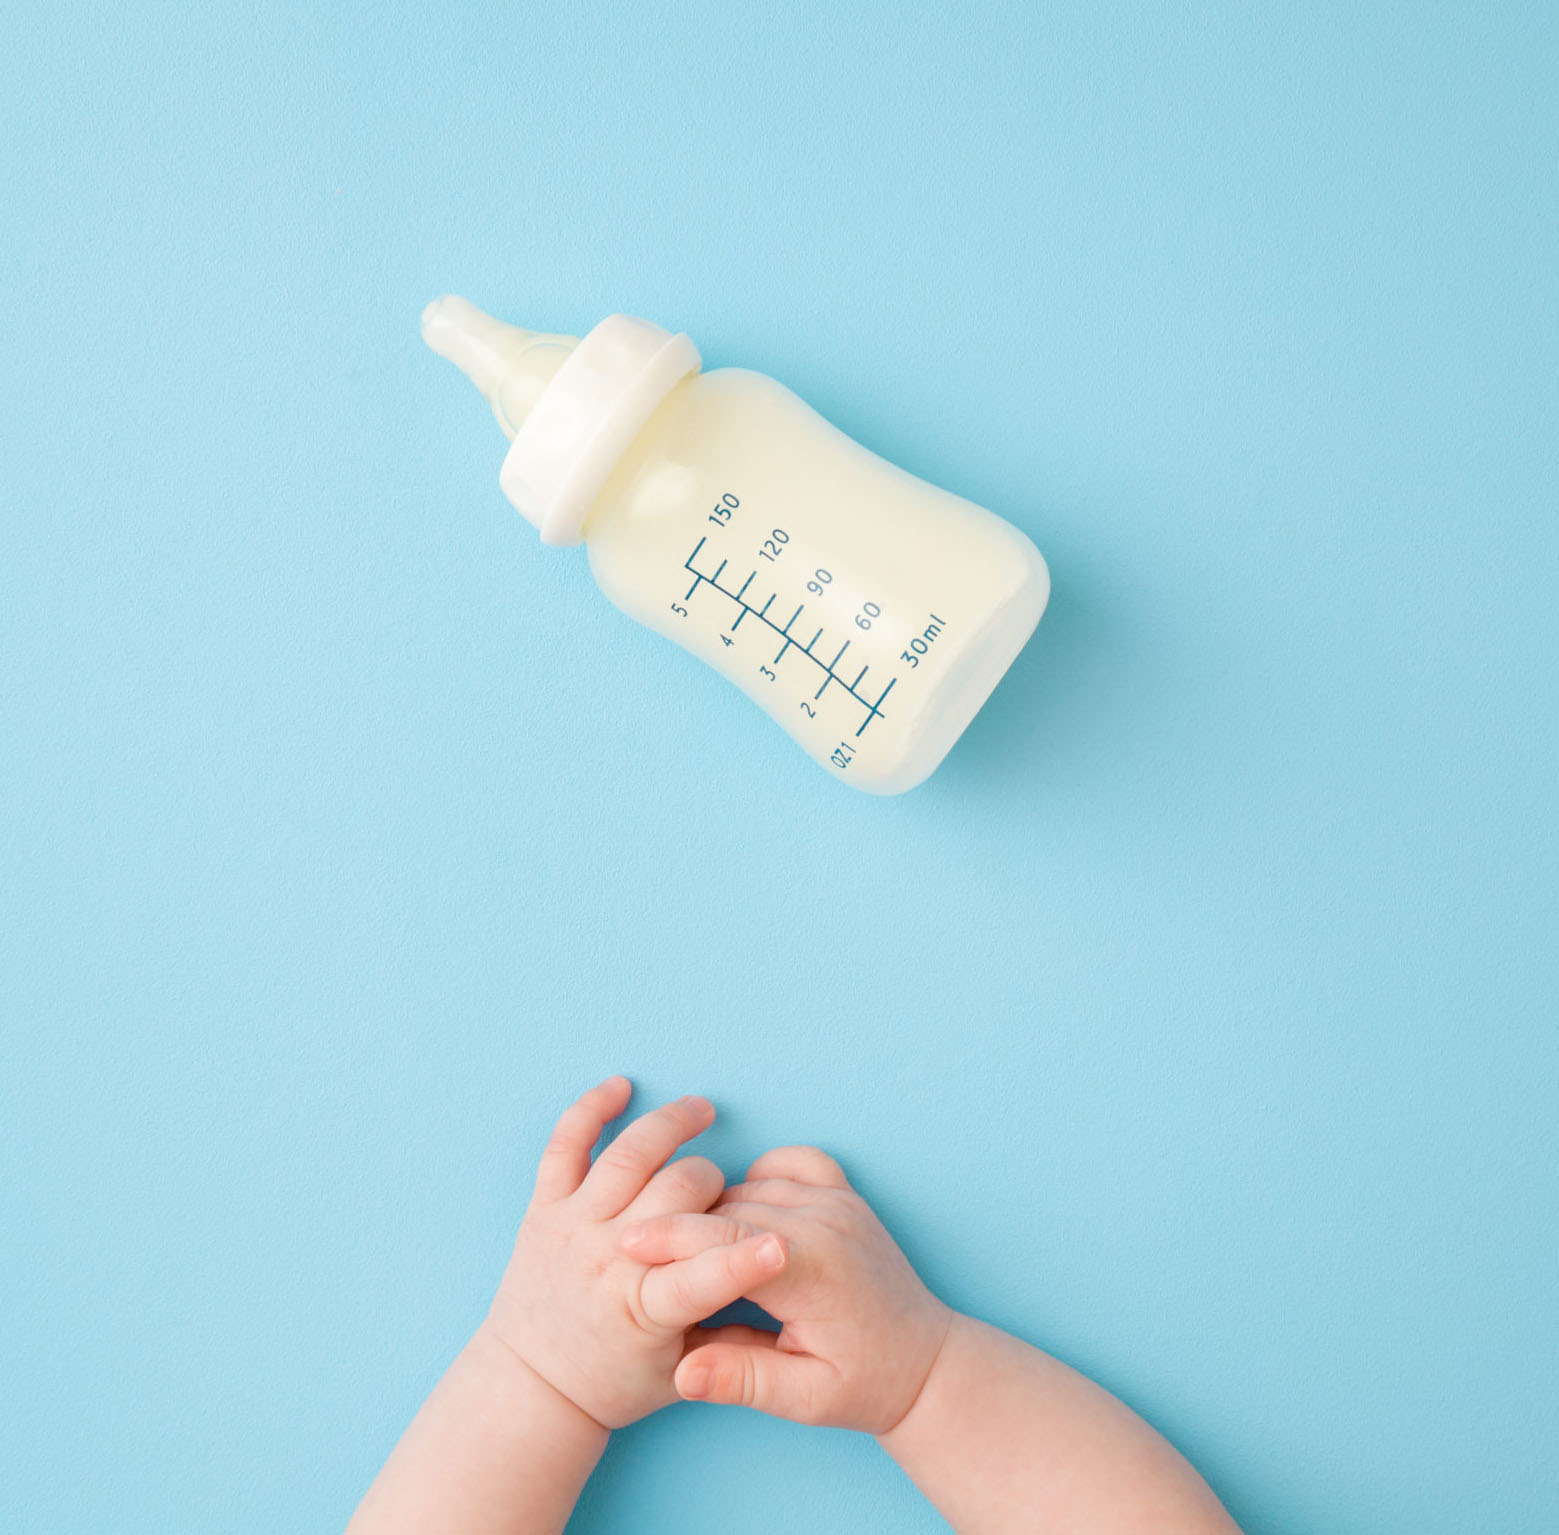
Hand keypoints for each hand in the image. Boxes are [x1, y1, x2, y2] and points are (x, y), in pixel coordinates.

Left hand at [483, 1078, 790, 1429]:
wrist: (532, 1385)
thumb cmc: (616, 1380)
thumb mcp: (680, 1372)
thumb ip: (729, 1332)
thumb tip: (779, 1297)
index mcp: (642, 1309)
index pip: (701, 1276)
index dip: (744, 1258)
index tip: (783, 1243)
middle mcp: (606, 1259)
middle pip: (677, 1193)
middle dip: (714, 1183)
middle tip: (725, 1192)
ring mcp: (572, 1226)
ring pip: (629, 1155)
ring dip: (671, 1124)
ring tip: (703, 1111)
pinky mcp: (544, 1208)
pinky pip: (565, 1144)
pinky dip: (591, 1109)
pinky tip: (620, 1088)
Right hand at [620, 1145, 953, 1433]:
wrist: (925, 1364)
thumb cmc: (864, 1386)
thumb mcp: (804, 1399)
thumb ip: (742, 1379)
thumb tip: (682, 1371)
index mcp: (813, 1269)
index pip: (725, 1238)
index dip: (670, 1239)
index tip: (623, 1245)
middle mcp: (827, 1222)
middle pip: (731, 1207)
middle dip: (682, 1226)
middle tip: (636, 1252)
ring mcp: (839, 1201)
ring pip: (752, 1184)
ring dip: (715, 1207)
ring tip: (680, 1241)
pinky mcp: (845, 1194)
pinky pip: (790, 1161)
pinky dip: (758, 1178)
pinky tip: (741, 1210)